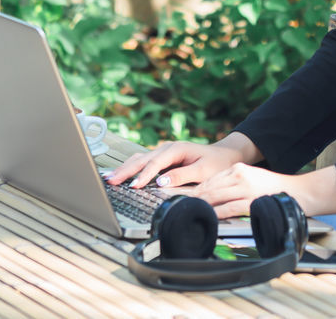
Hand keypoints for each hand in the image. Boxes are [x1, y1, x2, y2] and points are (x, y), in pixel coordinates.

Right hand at [106, 132, 259, 188]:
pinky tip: (120, 174)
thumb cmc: (217, 164)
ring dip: (124, 168)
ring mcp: (164, 153)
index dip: (144, 175)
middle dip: (125, 170)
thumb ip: (182, 175)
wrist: (225, 155)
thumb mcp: (203, 171)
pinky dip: (130, 168)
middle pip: (142, 159)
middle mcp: (167, 149)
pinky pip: (143, 162)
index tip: (134, 186)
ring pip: (139, 159)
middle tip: (111, 181)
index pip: (155, 163)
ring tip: (109, 178)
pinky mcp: (163, 159)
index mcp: (177, 149)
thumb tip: (161, 181)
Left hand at [191, 164, 335, 219]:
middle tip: (177, 206)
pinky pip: (229, 208)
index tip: (182, 197)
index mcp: (238, 169)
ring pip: (215, 197)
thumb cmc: (275, 190)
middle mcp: (240, 175)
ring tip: (187, 213)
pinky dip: (216, 213)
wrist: (300, 192)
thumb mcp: (252, 179)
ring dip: (200, 206)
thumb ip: (233, 185)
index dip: (195, 190)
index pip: (210, 179)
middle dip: (192, 198)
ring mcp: (245, 188)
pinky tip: (208, 218)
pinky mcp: (251, 201)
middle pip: (209, 187)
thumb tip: (212, 197)